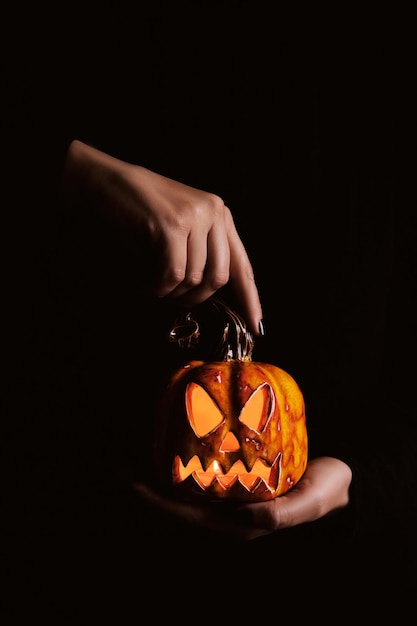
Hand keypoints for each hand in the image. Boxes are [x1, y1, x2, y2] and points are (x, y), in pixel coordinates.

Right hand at [62, 140, 263, 335]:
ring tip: (146, 284)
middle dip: (193, 298)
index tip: (256, 325)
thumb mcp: (177, 226)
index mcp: (219, 213)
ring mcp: (194, 217)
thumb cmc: (134, 209)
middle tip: (168, 298)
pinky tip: (139, 283)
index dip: (249, 298)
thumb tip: (208, 293)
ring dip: (166, 293)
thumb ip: (200, 251)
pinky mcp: (171, 226)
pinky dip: (153, 287)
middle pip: (218, 278)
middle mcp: (213, 212)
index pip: (241, 264)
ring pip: (192, 280)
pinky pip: (171, 276)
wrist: (100, 181)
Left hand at [132, 457, 351, 540]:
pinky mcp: (236, 486)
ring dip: (158, 478)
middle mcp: (229, 517)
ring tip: (134, 455)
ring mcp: (230, 502)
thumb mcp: (309, 503)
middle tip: (121, 464)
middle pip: (177, 506)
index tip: (131, 482)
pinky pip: (200, 478)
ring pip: (185, 494)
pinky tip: (171, 446)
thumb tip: (246, 519)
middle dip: (146, 490)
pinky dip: (180, 465)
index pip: (187, 518)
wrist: (339, 483)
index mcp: (240, 526)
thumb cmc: (325, 493)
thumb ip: (281, 514)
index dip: (155, 502)